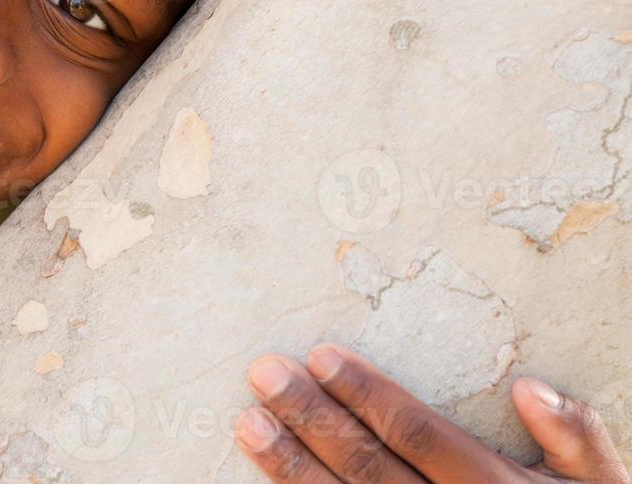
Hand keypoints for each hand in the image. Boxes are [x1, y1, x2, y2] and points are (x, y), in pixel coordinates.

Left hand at [234, 343, 628, 482]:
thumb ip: (576, 440)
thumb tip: (529, 390)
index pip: (417, 435)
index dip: (367, 395)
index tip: (320, 355)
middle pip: (368, 466)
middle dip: (312, 418)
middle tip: (264, 373)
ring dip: (291, 467)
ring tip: (249, 423)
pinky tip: (272, 482)